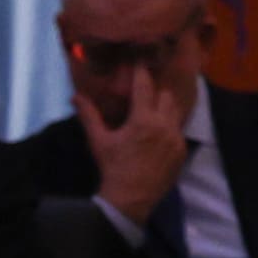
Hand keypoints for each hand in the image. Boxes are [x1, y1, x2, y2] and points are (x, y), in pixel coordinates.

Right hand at [82, 67, 188, 225]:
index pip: (144, 87)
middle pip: (166, 96)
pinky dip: (169, 126)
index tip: (140, 60)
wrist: (131, 197)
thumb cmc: (112, 167)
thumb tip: (75, 96)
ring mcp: (176, 138)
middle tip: (144, 89)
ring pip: (176, 111)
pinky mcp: (182, 150)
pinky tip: (158, 130)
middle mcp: (164, 125)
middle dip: (155, 90)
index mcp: (143, 120)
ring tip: (152, 107)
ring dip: (165, 107)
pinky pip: (179, 130)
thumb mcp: (99, 140)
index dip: (141, 72)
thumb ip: (89, 115)